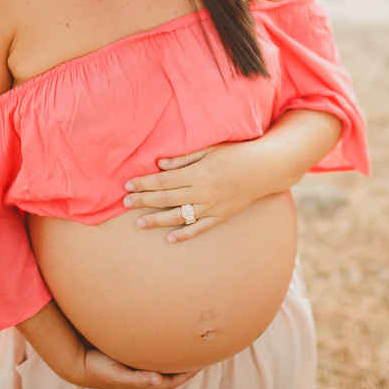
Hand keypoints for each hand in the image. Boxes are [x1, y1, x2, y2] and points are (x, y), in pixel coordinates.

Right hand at [77, 346, 200, 388]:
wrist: (78, 360)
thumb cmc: (98, 370)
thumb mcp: (116, 375)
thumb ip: (136, 379)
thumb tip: (158, 380)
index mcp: (143, 381)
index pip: (171, 381)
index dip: (187, 374)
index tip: (201, 365)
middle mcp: (143, 372)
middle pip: (170, 369)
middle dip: (186, 363)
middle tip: (202, 350)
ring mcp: (137, 362)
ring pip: (162, 358)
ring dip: (175, 352)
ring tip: (189, 340)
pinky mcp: (131, 351)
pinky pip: (152, 348)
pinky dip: (162, 343)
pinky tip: (167, 331)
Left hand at [122, 141, 266, 243]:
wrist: (263, 169)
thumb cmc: (235, 154)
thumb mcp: (209, 149)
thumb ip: (184, 158)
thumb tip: (159, 164)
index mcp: (197, 173)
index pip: (164, 180)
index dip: (144, 183)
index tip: (128, 185)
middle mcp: (202, 192)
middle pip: (166, 198)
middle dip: (144, 200)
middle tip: (125, 203)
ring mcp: (211, 207)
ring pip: (179, 216)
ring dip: (157, 220)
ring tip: (139, 223)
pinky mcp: (220, 217)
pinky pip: (199, 228)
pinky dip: (184, 235)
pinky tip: (170, 239)